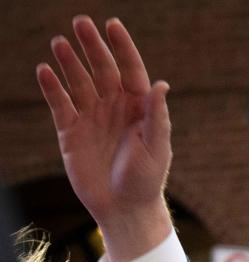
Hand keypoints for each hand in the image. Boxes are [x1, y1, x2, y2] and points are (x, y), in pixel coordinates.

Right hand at [36, 17, 173, 261]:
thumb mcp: (157, 148)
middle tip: (80, 23)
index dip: (122, 48)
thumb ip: (157, 116)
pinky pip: (60, 103)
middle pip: (102, 70)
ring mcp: (92, 118)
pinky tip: (44, 70)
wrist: (124, 209)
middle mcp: (115, 108)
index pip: (131, 71)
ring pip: (79, 82)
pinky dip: (52, 87)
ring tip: (60, 43)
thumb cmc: (146, 180)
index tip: (112, 25)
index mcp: (139, 109)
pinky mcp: (71, 132)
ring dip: (69, 62)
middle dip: (92, 47)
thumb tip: (161, 84)